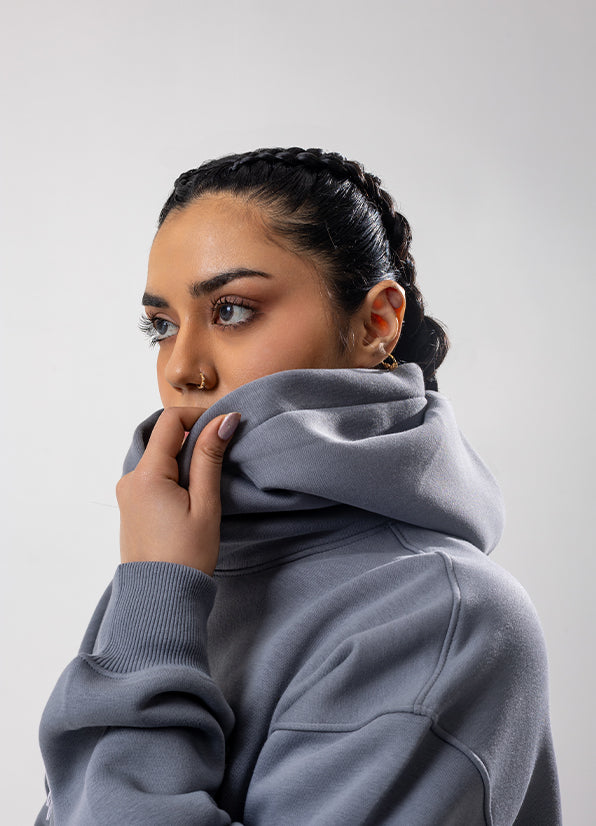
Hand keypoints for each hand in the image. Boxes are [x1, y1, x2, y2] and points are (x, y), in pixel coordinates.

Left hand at [116, 407, 240, 575]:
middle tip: (222, 455)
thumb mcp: (205, 503)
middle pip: (163, 438)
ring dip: (185, 458)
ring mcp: (128, 494)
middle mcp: (130, 479)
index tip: (224, 427)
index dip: (198, 416)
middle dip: (194, 438)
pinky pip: (154, 476)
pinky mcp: (132, 506)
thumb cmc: (187, 555)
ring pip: (159, 457)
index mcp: (146, 475)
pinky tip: (193, 496)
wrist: (162, 599)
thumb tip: (223, 420)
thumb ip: (210, 457)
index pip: (168, 421)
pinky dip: (175, 474)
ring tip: (209, 482)